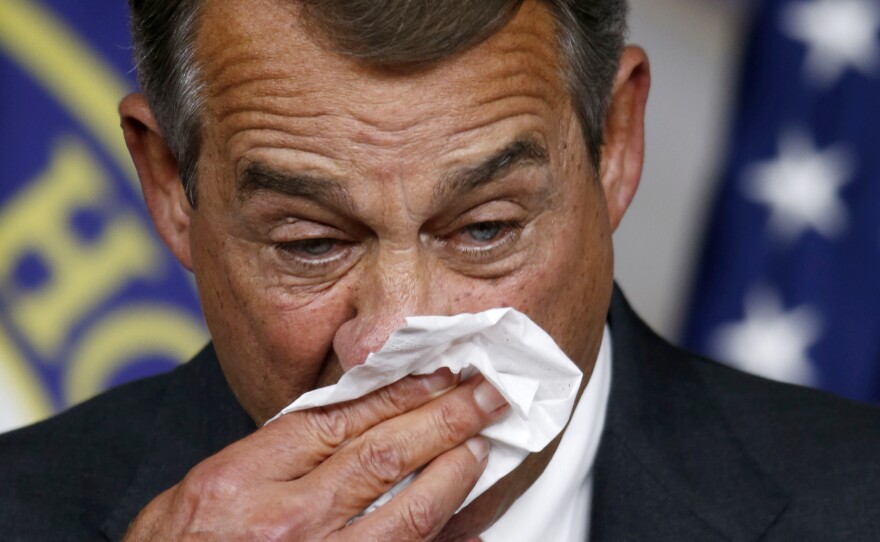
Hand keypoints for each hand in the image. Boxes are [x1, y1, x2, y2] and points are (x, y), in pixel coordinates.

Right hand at [122, 371, 507, 540]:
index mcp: (244, 478)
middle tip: (485, 394)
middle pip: (383, 454)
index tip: (435, 373)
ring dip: (454, 472)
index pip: (340, 420)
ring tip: (483, 443)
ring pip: (408, 511)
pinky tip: (475, 523)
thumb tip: (347, 413)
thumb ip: (274, 448)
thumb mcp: (207, 485)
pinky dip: (446, 541)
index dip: (398, 392)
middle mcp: (287, 521)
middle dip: (443, 417)